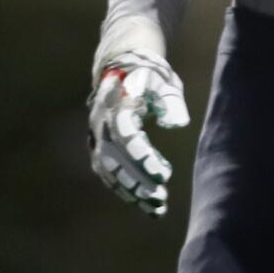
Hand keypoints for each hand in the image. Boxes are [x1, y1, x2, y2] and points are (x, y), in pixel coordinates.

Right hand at [88, 51, 188, 215]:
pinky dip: (124, 187)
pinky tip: (143, 199)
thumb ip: (171, 101)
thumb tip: (178, 124)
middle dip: (137, 182)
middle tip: (161, 200)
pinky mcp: (97, 145)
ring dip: (131, 190)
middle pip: (115, 159)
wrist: (121, 66)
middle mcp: (101, 122)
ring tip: (157, 207)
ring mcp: (96, 135)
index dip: (142, 157)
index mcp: (117, 102)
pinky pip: (108, 172)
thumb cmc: (149, 74)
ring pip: (110, 170)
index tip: (164, 175)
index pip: (126, 135)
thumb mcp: (164, 81)